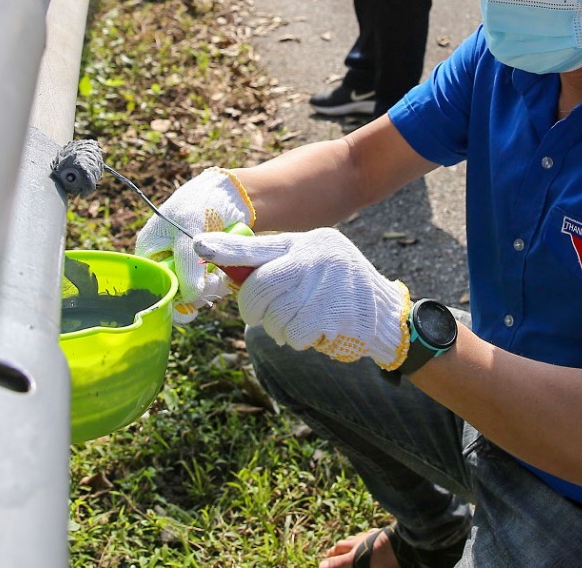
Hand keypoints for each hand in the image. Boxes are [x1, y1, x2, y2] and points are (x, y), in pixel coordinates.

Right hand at [135, 168, 253, 321]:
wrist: (230, 194)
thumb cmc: (202, 203)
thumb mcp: (190, 232)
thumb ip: (187, 265)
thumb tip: (190, 298)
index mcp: (149, 250)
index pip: (154, 284)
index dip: (174, 292)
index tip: (195, 291)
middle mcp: (165, 261)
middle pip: (175, 292)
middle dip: (196, 291)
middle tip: (213, 282)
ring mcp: (185, 265)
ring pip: (194, 292)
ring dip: (210, 288)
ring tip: (221, 275)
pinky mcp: (204, 267)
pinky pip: (208, 286)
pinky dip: (219, 283)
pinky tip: (227, 274)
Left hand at [194, 227, 410, 368]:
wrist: (383, 312)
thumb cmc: (336, 287)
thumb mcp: (311, 263)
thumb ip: (277, 266)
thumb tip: (232, 277)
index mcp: (305, 243)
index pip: (258, 246)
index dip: (226, 249)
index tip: (198, 245)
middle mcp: (314, 259)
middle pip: (259, 287)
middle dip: (251, 307)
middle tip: (257, 314)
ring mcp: (324, 287)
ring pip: (274, 316)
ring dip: (278, 327)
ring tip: (297, 321)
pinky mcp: (332, 315)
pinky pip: (293, 335)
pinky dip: (297, 339)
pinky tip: (313, 331)